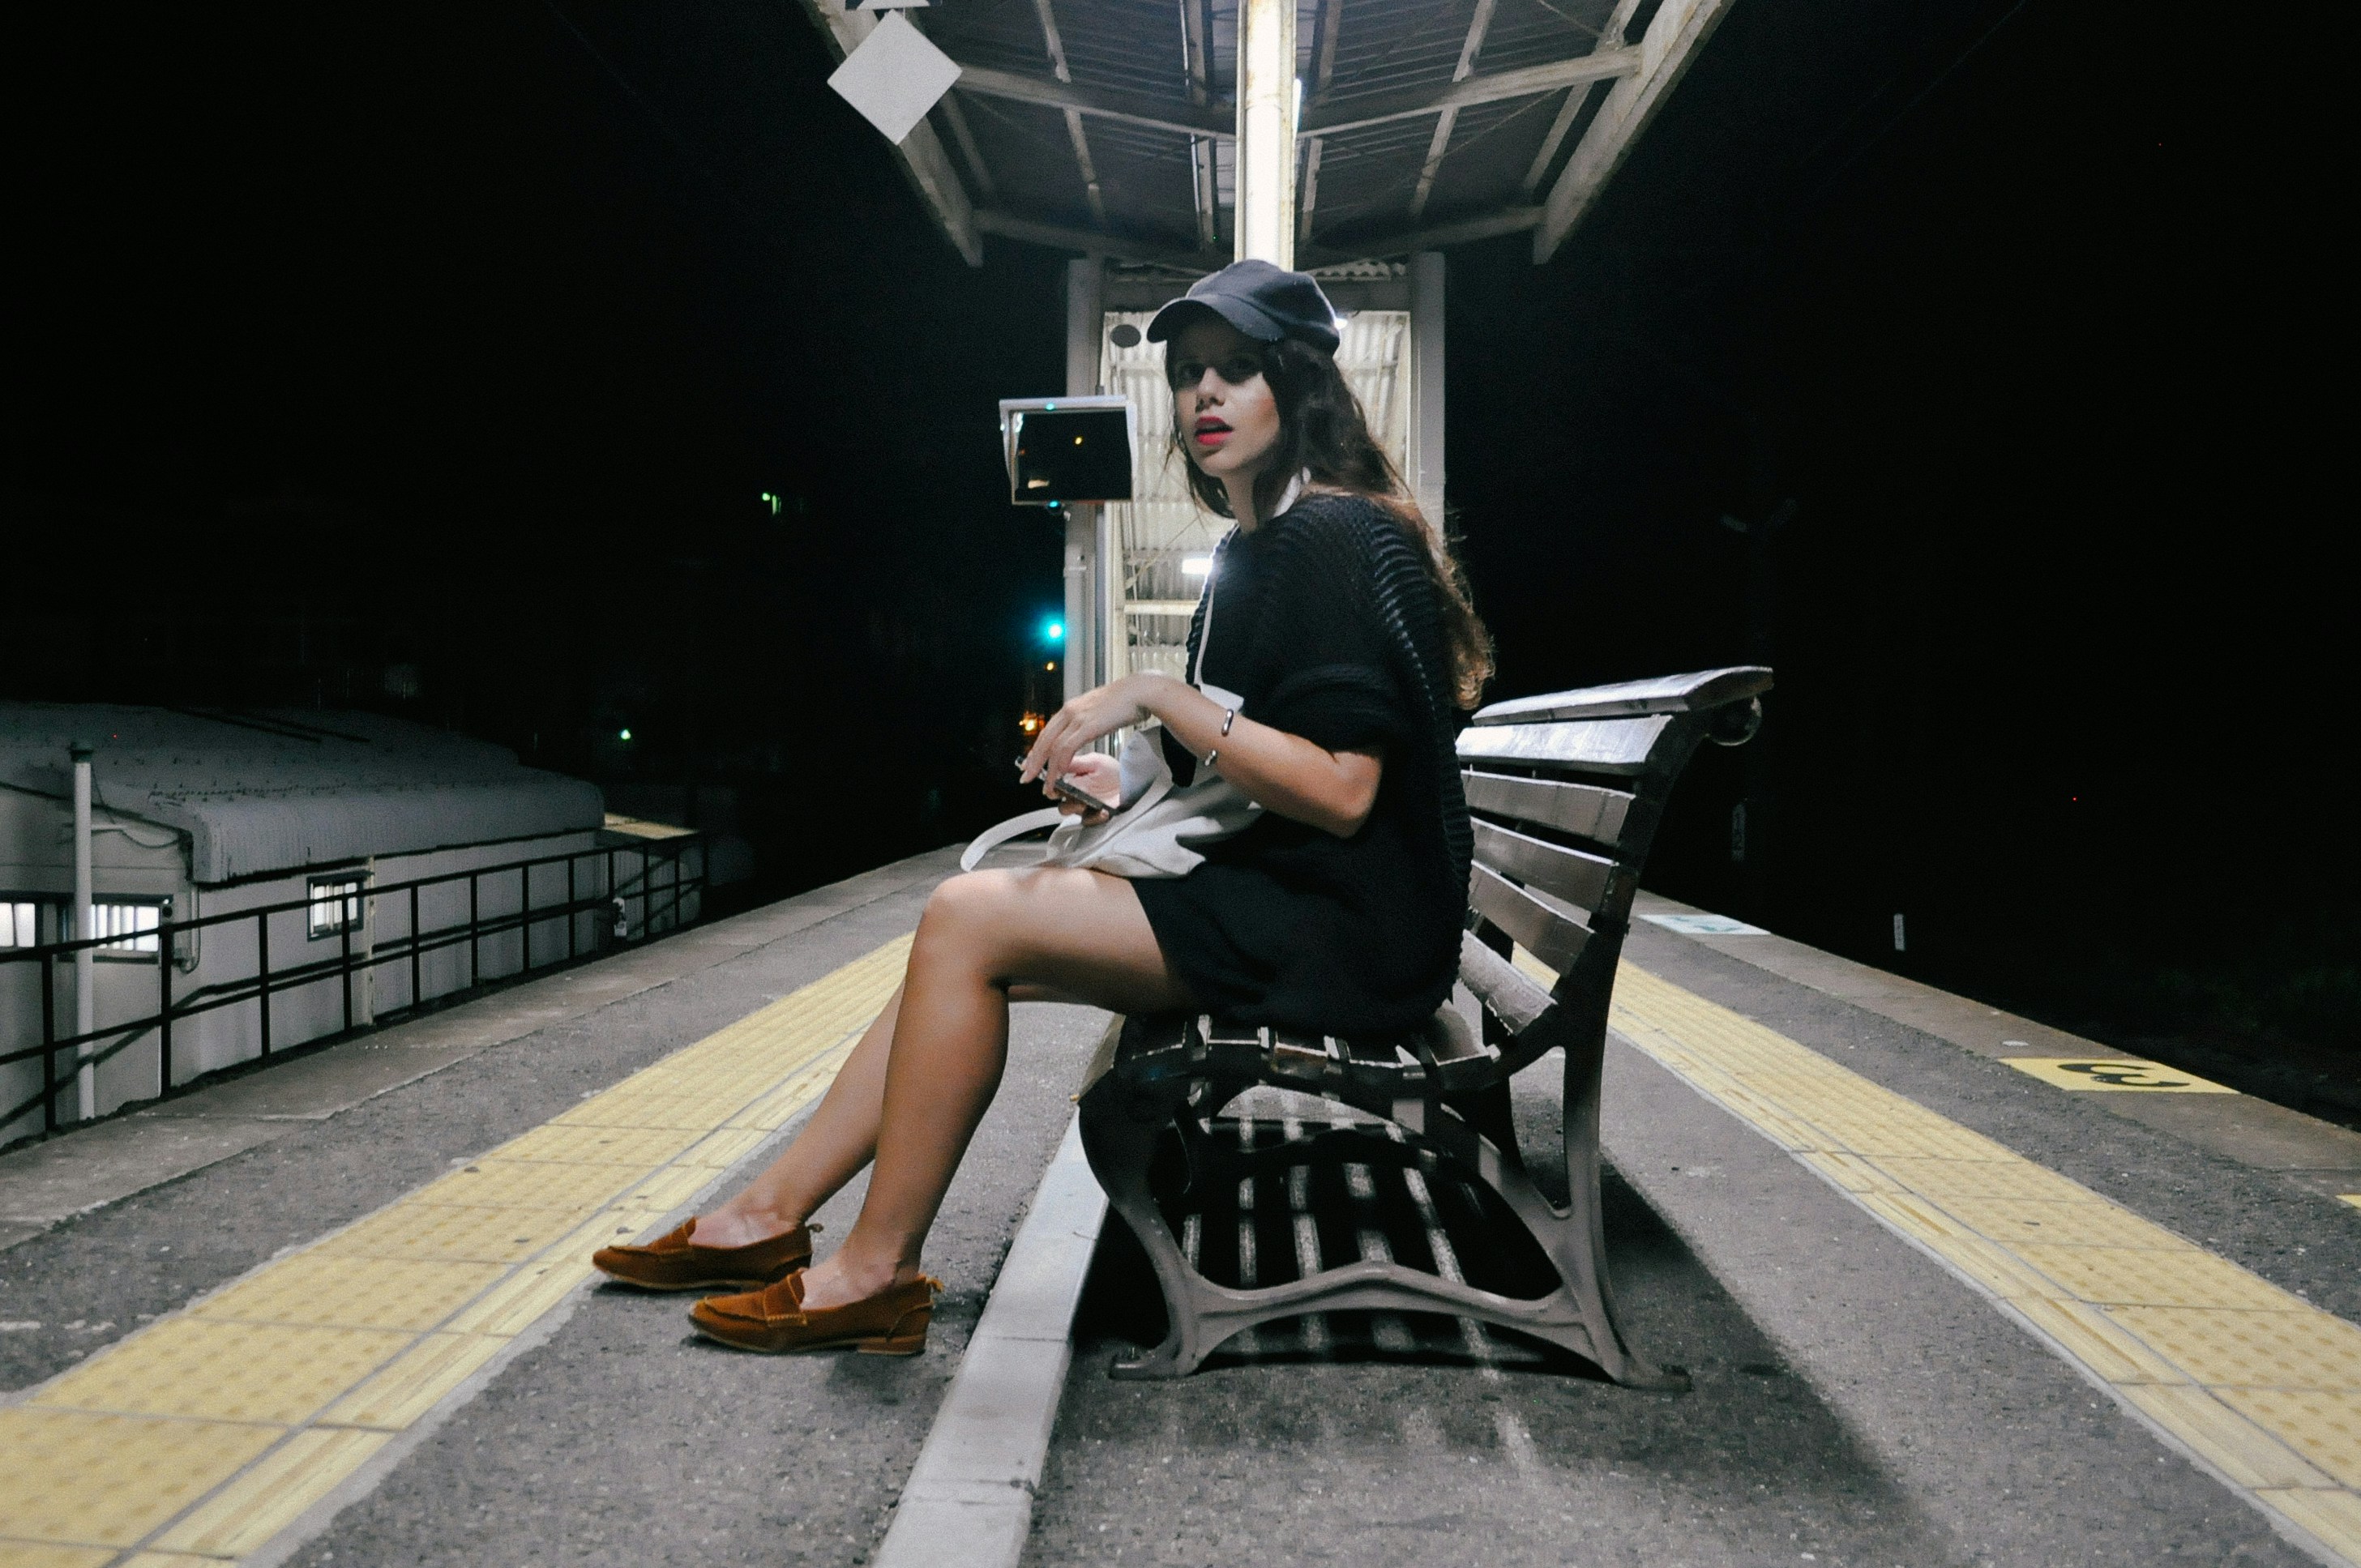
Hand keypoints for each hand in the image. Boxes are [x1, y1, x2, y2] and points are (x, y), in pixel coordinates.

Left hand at [1019, 675, 1162, 793]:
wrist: (1139, 692)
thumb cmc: (1125, 701)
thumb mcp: (1099, 710)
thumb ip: (1088, 720)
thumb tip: (1086, 729)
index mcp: (1071, 708)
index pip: (1047, 731)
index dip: (1037, 749)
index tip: (1031, 762)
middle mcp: (1070, 711)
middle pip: (1044, 739)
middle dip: (1034, 761)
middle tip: (1026, 776)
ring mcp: (1077, 717)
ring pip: (1053, 746)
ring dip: (1047, 768)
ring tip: (1046, 784)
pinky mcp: (1087, 725)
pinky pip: (1067, 747)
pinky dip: (1061, 763)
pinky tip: (1060, 774)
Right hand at [1045, 751, 1119, 823]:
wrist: (1133, 781)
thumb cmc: (1114, 771)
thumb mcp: (1095, 761)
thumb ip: (1075, 763)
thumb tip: (1056, 764)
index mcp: (1074, 782)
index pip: (1056, 789)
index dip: (1052, 789)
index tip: (1055, 788)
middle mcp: (1079, 797)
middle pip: (1062, 805)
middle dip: (1066, 801)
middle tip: (1072, 794)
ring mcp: (1087, 808)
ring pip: (1076, 815)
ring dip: (1076, 808)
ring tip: (1085, 803)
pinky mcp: (1098, 816)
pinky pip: (1091, 821)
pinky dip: (1095, 817)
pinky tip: (1102, 810)